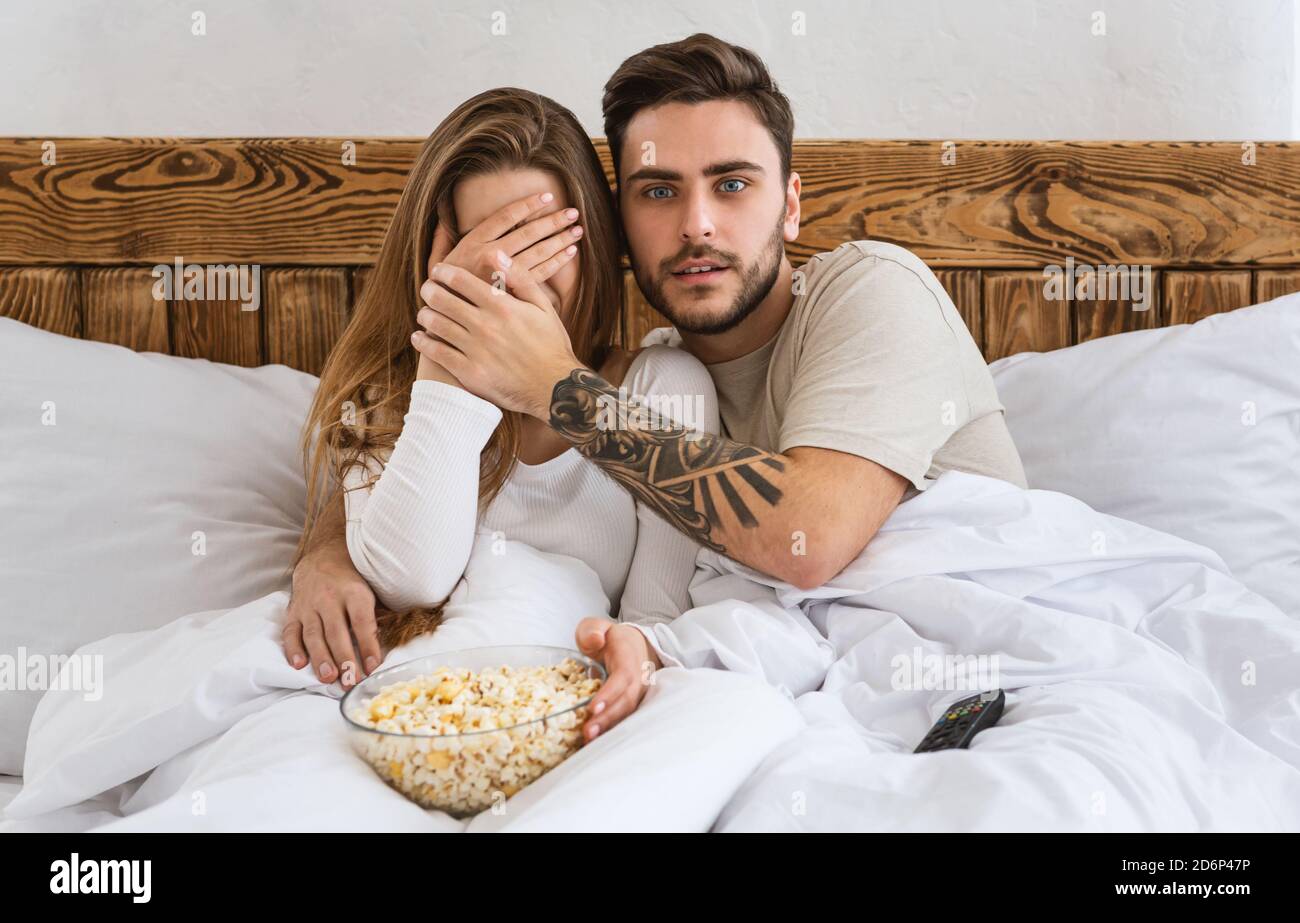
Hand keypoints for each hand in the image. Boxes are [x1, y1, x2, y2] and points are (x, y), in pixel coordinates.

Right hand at [282, 541, 379, 688]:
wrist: (323, 558)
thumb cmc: (352, 582)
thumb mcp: (369, 591)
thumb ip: (373, 617)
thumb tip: (382, 649)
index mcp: (354, 592)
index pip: (362, 622)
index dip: (368, 645)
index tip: (373, 667)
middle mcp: (329, 598)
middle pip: (337, 632)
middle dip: (344, 659)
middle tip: (350, 681)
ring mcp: (309, 605)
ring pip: (313, 635)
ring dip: (320, 658)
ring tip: (328, 678)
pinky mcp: (293, 611)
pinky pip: (291, 632)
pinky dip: (293, 649)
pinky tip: (298, 665)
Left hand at [412, 261, 582, 417]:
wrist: (555, 387)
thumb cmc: (551, 344)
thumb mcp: (543, 306)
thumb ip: (520, 278)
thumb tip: (496, 253)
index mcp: (502, 306)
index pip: (461, 280)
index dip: (444, 272)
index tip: (438, 271)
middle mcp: (485, 325)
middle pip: (442, 299)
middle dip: (430, 291)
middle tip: (427, 290)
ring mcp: (475, 349)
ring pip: (436, 324)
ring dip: (425, 315)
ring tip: (424, 313)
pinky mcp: (469, 372)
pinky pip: (437, 353)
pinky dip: (424, 343)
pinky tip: (419, 338)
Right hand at [428, 191, 582, 296]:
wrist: (446, 324)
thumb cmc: (442, 293)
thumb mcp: (436, 264)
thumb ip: (441, 240)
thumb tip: (442, 217)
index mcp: (472, 242)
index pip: (506, 216)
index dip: (528, 205)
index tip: (547, 196)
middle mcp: (489, 255)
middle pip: (528, 233)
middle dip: (553, 221)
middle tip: (573, 213)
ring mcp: (503, 275)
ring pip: (538, 252)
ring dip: (560, 239)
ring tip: (577, 230)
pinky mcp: (515, 292)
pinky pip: (541, 274)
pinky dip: (557, 261)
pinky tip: (570, 252)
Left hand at [574, 617, 661, 742]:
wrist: (636, 645)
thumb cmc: (611, 639)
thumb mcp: (596, 626)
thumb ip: (591, 630)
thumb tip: (595, 640)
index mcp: (628, 658)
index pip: (622, 677)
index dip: (609, 694)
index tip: (592, 707)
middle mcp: (638, 678)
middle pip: (626, 701)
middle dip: (607, 718)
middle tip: (587, 732)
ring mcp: (637, 693)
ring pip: (627, 713)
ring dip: (609, 728)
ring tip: (588, 740)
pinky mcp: (632, 704)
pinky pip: (624, 718)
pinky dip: (611, 730)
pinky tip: (594, 742)